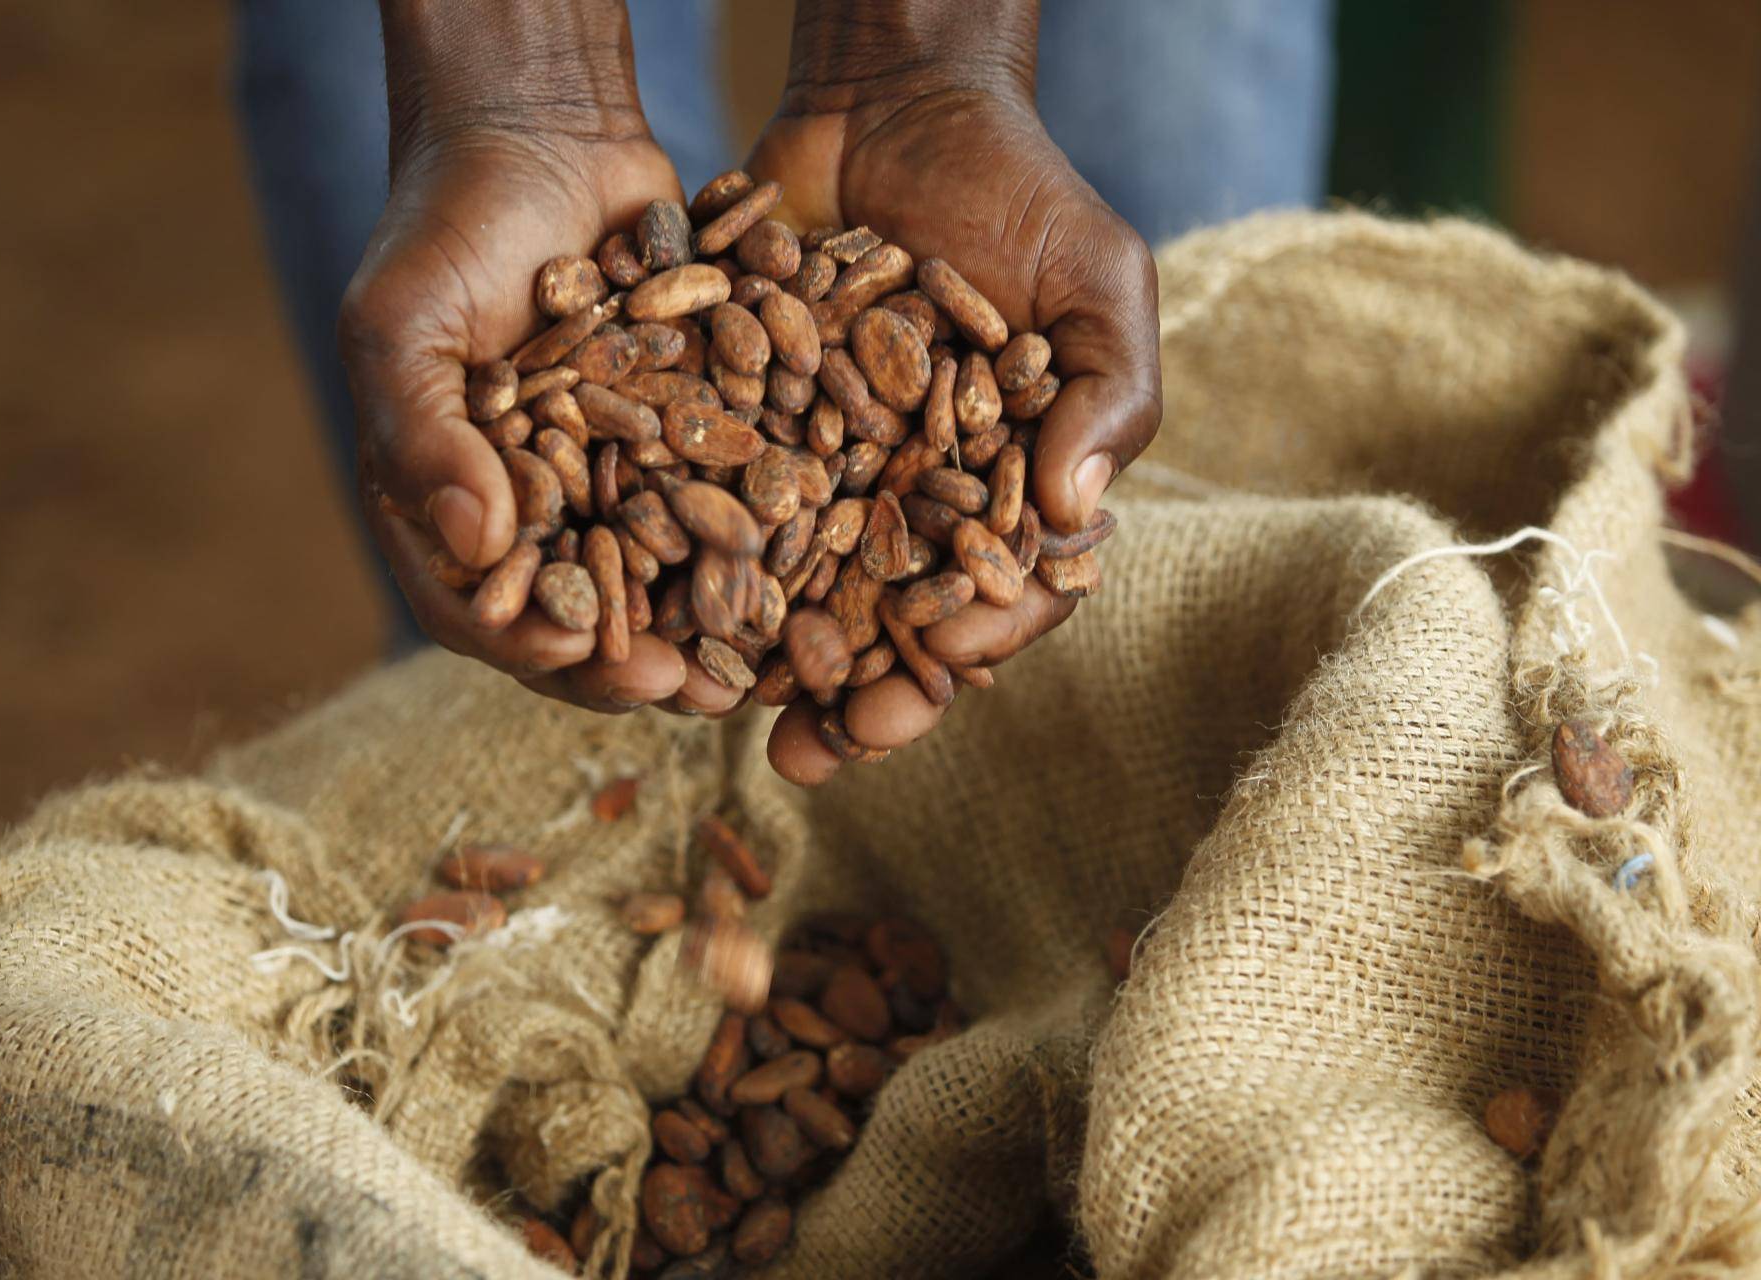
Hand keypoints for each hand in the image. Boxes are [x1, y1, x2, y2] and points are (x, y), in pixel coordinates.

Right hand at [339, 3, 708, 713]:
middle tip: (688, 691)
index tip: (577, 656)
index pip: (476, 605)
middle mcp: (532, 509)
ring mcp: (610, 481)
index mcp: (443, 502)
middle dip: (631, 661)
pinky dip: (755, 542)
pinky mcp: (682, 441)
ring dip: (703, 627)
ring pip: (658, 580)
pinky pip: (718, 504)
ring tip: (755, 665)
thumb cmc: (447, 225)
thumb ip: (425, 434)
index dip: (525, 640)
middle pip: (578, 614)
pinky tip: (804, 570)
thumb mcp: (407, 324)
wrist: (545, 134)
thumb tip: (480, 545)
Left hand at [748, 83, 1160, 782]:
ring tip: (722, 712)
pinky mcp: (753, 429)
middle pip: (889, 624)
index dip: (970, 648)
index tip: (935, 678)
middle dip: (857, 697)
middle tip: (812, 756)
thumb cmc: (1020, 191)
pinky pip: (723, 509)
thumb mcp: (1097, 279)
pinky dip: (695, 563)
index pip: (1001, 598)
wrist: (894, 105)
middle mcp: (918, 499)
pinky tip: (661, 609)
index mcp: (1011, 489)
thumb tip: (1078, 512)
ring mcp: (832, 471)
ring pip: (799, 590)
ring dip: (765, 659)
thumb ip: (1110, 392)